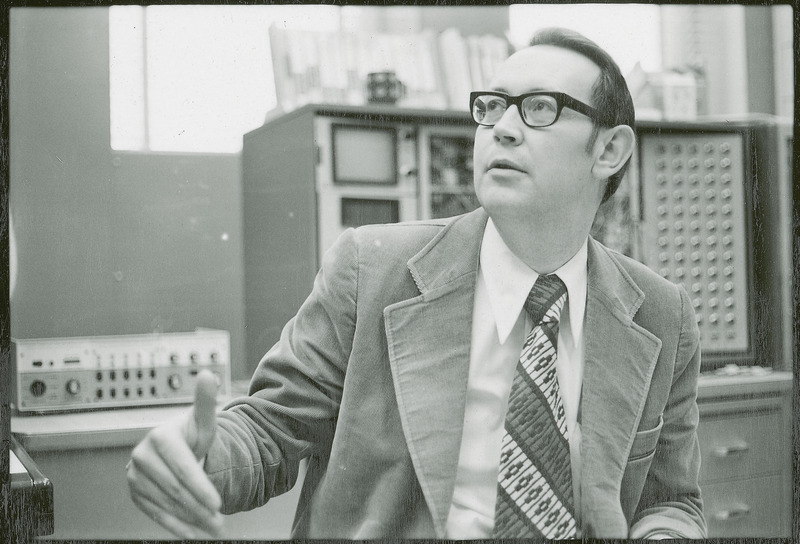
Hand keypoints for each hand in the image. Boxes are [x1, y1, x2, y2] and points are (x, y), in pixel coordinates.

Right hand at [127, 370, 223, 537]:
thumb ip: (206, 401)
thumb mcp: (202, 421)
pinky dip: (176, 526)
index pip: (183, 468)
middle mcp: (143, 456)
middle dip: (199, 507)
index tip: (218, 503)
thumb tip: (208, 374)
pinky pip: (155, 515)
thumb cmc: (191, 435)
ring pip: (166, 504)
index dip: (201, 487)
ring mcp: (135, 476)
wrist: (174, 448)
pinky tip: (192, 533)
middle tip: (220, 520)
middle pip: (175, 489)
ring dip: (191, 519)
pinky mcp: (135, 493)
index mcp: (160, 437)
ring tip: (213, 526)